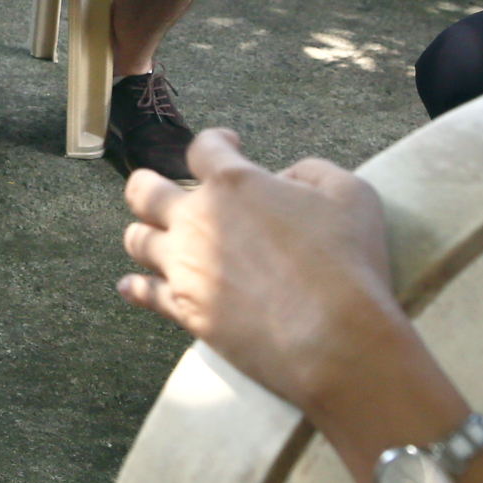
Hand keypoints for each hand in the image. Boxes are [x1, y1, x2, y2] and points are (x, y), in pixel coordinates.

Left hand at [118, 129, 406, 420]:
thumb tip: (285, 178)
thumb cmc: (350, 264)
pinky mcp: (185, 310)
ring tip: (156, 237)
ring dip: (145, 234)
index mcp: (234, 184)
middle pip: (144, 191)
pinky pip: (143, 293)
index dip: (216, 141)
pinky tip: (131, 285)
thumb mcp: (351, 195)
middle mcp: (197, 219)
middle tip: (166, 191)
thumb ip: (312, 171)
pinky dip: (134, 287)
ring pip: (136, 240)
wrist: (337, 341)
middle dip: (151, 186)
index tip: (228, 145)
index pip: (205, 147)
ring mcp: (185, 267)